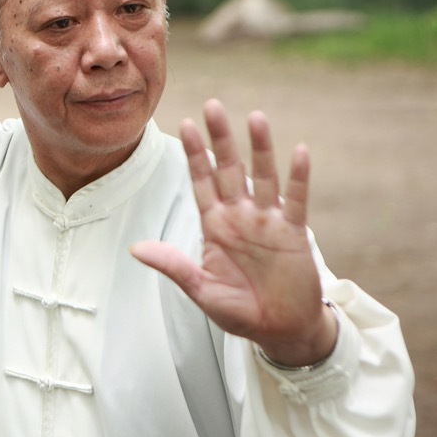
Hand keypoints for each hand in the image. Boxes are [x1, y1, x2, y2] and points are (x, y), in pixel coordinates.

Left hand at [130, 99, 336, 366]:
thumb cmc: (239, 310)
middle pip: (228, 169)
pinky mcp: (294, 232)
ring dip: (260, 148)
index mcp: (214, 226)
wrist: (279, 330)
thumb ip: (174, 266)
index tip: (182, 124)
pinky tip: (300, 152)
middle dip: (220, 139)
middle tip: (212, 105)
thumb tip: (136, 249)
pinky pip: (296, 200)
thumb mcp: (201, 290)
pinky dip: (298, 177)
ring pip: (263, 176)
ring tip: (255, 117)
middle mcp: (240, 216)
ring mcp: (268, 221)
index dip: (193, 155)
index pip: (201, 182)